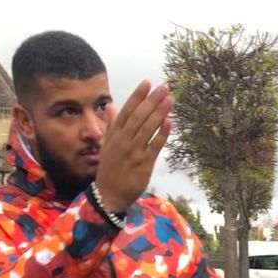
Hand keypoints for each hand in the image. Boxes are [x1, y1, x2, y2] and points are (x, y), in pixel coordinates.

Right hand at [95, 81, 173, 211]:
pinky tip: (169, 121)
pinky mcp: (144, 164)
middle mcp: (123, 141)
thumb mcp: (106, 145)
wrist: (109, 195)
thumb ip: (110, 125)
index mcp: (114, 135)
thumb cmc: (110, 169)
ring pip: (147, 128)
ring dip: (159, 113)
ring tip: (170, 99)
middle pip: (139, 116)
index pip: (126, 111)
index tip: (147, 82)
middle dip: (152, 100)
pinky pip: (155, 146)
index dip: (137, 96)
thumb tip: (111, 106)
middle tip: (164, 87)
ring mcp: (134, 152)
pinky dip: (162, 133)